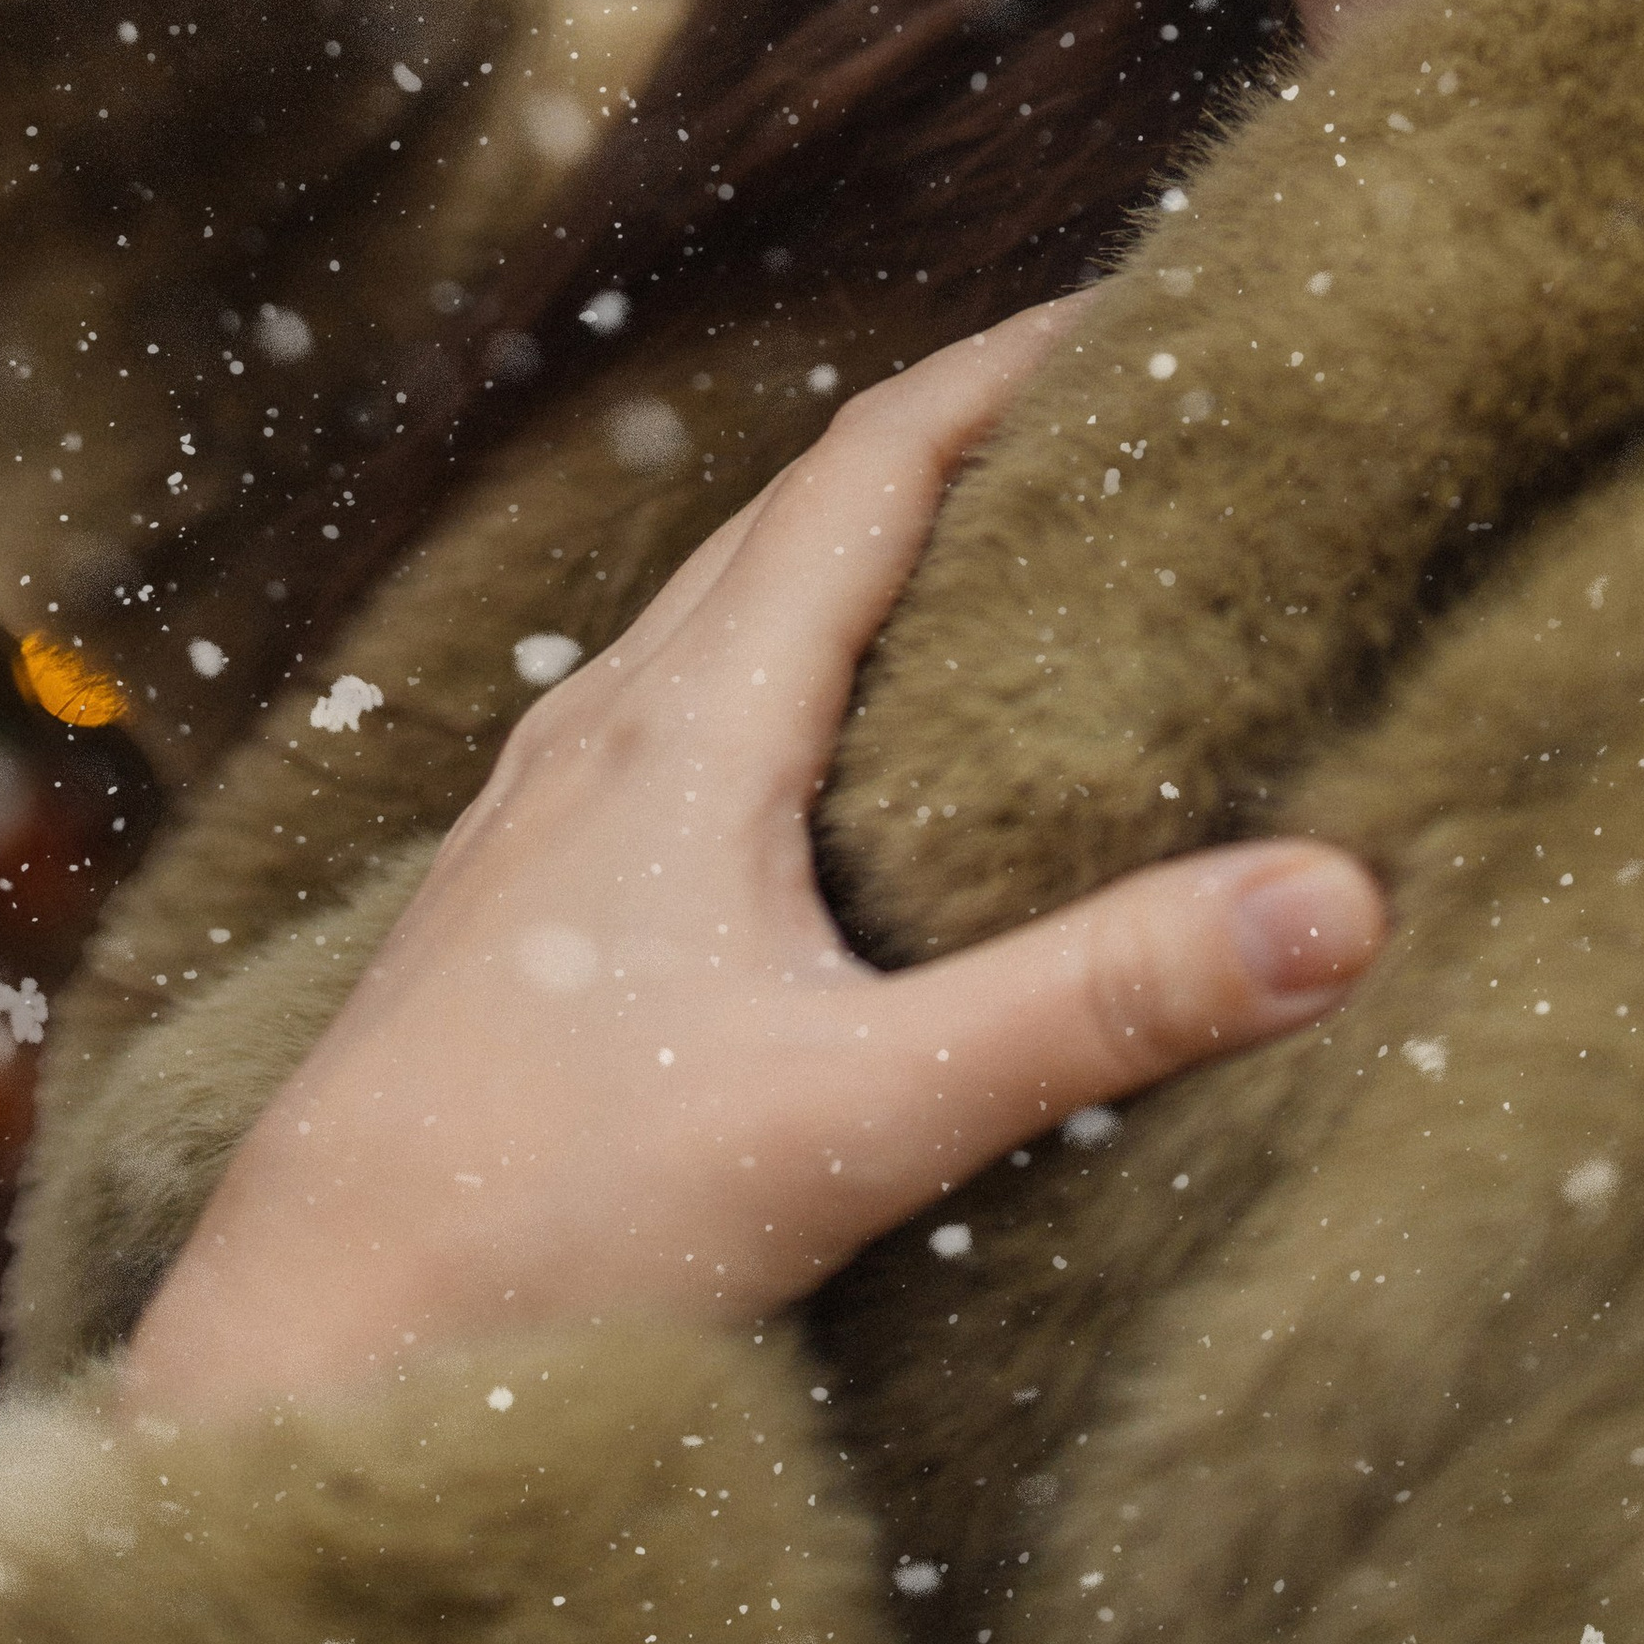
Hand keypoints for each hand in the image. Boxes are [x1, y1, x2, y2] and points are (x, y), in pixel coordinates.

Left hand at [122, 301, 1387, 1417]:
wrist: (303, 1335)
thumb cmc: (559, 1217)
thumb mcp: (866, 1114)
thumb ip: (1102, 1007)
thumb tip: (1340, 902)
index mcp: (692, 722)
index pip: (867, 468)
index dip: (999, 368)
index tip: (1123, 308)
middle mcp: (607, 723)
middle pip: (793, 513)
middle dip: (948, 437)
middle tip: (1097, 411)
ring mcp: (543, 800)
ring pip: (719, 604)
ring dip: (850, 543)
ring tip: (978, 552)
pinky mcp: (519, 885)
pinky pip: (668, 697)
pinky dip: (777, 650)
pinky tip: (809, 743)